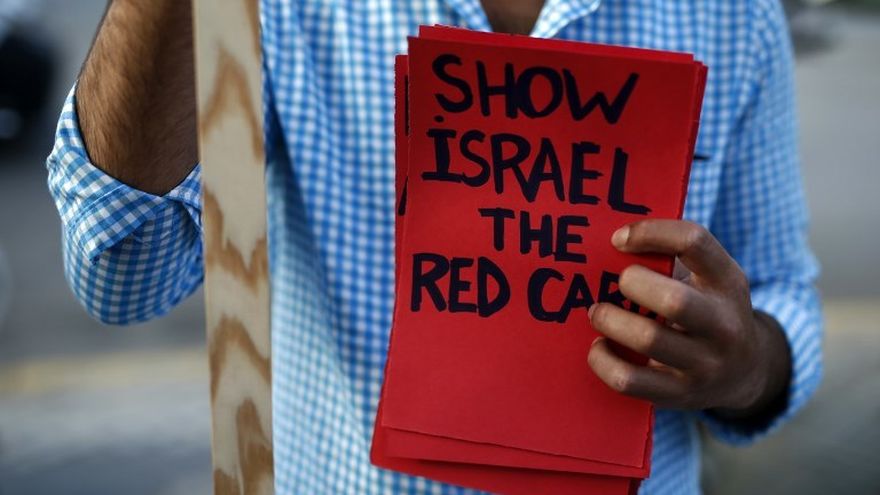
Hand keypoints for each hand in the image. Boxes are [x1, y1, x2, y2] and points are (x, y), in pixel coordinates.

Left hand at [587, 220, 790, 418]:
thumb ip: (671, 258)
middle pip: (674, 300)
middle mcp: (724, 325)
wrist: (743, 373)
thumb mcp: (708, 280)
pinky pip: (630, 380)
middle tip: (616, 283)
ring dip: (610, 321)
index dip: (650, 232)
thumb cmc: (706, 310)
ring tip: (598, 313)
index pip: (694, 241)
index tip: (618, 239)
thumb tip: (609, 242)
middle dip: (632, 284)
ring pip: (648, 340)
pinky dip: (603, 361)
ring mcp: (704, 365)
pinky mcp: (679, 395)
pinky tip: (599, 347)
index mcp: (728, 283)